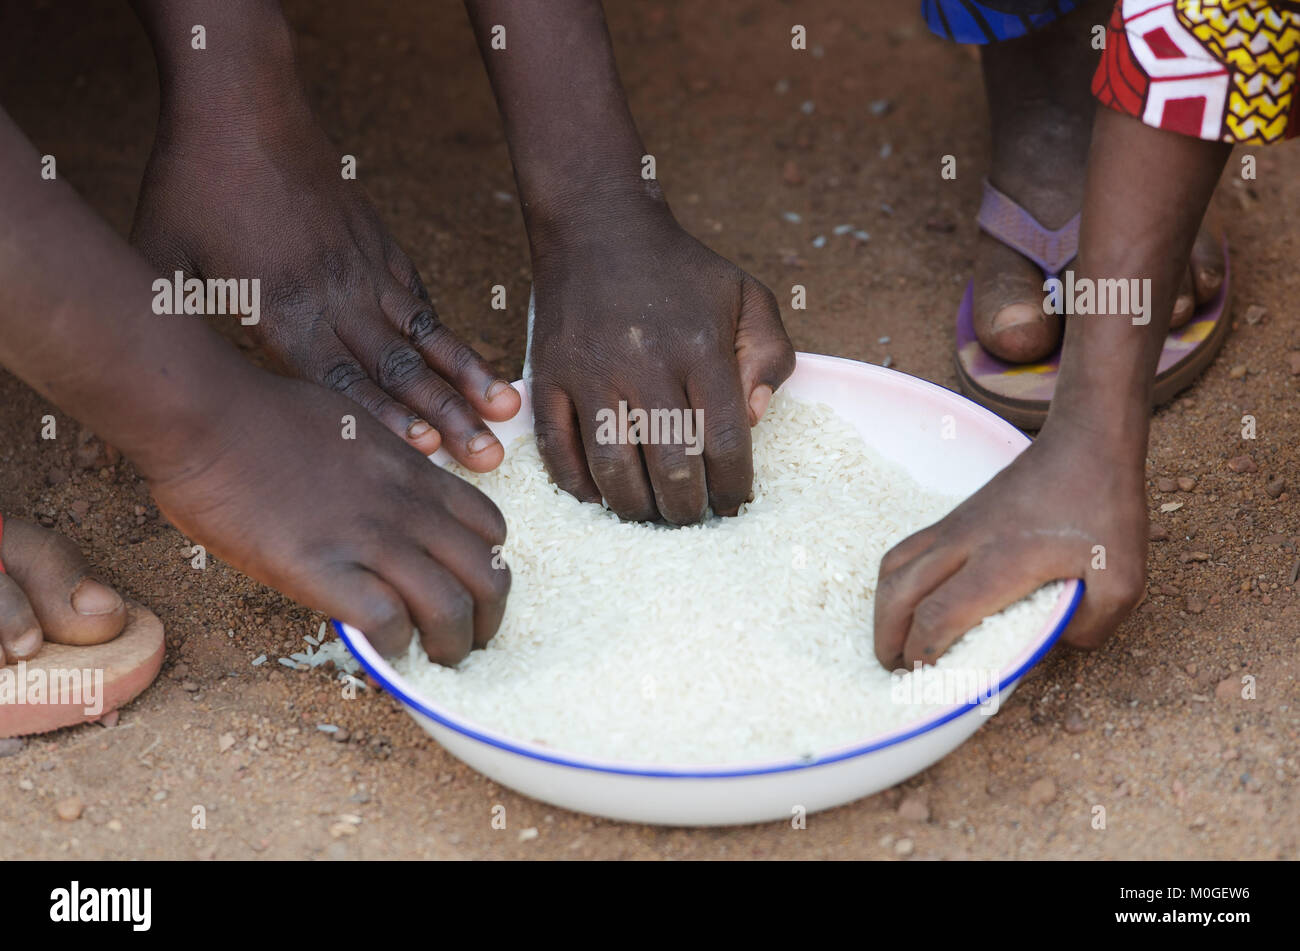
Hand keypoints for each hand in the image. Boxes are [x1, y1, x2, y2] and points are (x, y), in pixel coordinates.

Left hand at [131, 65, 518, 469]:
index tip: (428, 452)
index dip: (386, 420)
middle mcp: (335, 298)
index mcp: (282, 311)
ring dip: (466, 378)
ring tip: (506, 411)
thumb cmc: (194, 189)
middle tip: (488, 457)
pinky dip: (448, 335)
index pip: (341, 379)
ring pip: (424, 336)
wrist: (244, 110)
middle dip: (447, 417)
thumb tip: (133, 377)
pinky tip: (474, 364)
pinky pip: (419, 300)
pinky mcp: (380, 248)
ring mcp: (365, 271)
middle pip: (398, 369)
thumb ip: (166, 326)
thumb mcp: (162, 261)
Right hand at [145, 366, 509, 664]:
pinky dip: (394, 647)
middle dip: (489, 620)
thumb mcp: (356, 426)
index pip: (492, 529)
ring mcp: (369, 539)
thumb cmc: (265, 414)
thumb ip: (385, 467)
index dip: (490, 567)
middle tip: (469, 643)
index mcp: (417, 473)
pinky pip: (387, 622)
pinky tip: (383, 650)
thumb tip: (385, 495)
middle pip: (489, 576)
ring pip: (450, 608)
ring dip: (452, 646)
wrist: (207, 416)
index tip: (471, 589)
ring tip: (437, 662)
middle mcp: (408, 508)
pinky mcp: (321, 570)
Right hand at [528, 205, 794, 523]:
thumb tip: (754, 418)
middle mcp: (646, 364)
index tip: (733, 505)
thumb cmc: (681, 270)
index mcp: (701, 348)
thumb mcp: (747, 295)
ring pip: (613, 469)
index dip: (733, 488)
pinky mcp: (548, 376)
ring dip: (635, 508)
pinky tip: (600, 496)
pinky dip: (579, 485)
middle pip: (671, 467)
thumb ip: (769, 355)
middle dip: (686, 509)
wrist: (597, 226)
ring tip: (650, 516)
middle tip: (690, 518)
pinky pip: (558, 450)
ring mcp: (591, 373)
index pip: (724, 442)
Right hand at [873, 427, 1146, 668]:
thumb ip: (1095, 623)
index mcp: (1002, 561)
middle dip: (887, 639)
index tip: (928, 679)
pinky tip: (910, 601)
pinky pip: (905, 552)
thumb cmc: (1105, 507)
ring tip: (893, 640)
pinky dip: (896, 584)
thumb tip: (1059, 643)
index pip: (938, 615)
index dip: (923, 654)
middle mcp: (965, 542)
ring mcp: (954, 526)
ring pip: (892, 569)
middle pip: (899, 593)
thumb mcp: (1125, 577)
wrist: (1086, 442)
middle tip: (895, 670)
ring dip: (883, 610)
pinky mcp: (954, 517)